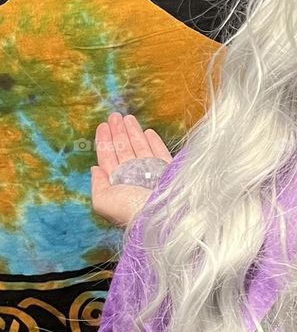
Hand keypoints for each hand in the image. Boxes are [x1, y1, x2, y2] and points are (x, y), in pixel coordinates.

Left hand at [91, 112, 172, 227]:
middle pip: (123, 149)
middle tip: (114, 116)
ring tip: (127, 117)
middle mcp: (133, 176)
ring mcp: (151, 172)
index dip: (104, 141)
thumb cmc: (129, 209)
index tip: (102, 126)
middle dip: (118, 132)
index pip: (108, 157)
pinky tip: (148, 132)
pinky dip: (154, 141)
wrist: (160, 216)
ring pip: (140, 147)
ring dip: (133, 131)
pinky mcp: (168, 169)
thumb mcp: (103, 200)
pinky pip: (160, 151)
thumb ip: (97, 184)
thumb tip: (94, 168)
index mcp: (117, 183)